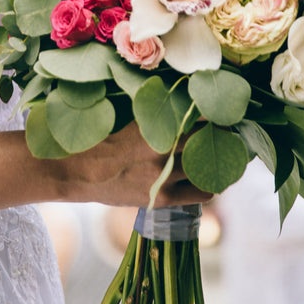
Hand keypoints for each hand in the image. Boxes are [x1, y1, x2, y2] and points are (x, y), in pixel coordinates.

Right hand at [54, 121, 212, 207]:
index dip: (213, 116)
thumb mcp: (130, 121)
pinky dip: (206, 185)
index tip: (221, 112)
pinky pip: (200, 194)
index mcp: (153, 128)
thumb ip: (157, 117)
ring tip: (217, 157)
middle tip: (224, 134)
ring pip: (207, 170)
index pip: (197, 118)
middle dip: (219, 137)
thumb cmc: (102, 141)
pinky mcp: (162, 199)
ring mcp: (163, 177)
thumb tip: (182, 104)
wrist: (79, 171)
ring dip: (214, 162)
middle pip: (206, 143)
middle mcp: (162, 152)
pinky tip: (204, 178)